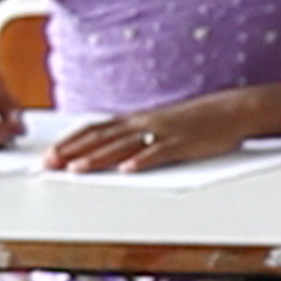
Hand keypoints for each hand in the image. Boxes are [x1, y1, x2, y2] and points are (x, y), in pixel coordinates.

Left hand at [47, 94, 249, 173]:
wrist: (231, 110)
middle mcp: (143, 123)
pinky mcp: (182, 143)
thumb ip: (135, 136)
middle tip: (49, 164)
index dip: (70, 142)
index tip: (49, 154)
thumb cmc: (196, 121)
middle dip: (72, 152)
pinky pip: (159, 152)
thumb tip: (110, 152)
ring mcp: (162, 132)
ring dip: (98, 158)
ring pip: (123, 146)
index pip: (94, 129)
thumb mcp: (159, 125)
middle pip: (101, 138)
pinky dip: (142, 161)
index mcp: (136, 120)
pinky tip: (128, 170)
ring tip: (76, 170)